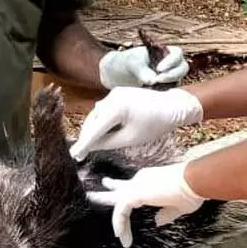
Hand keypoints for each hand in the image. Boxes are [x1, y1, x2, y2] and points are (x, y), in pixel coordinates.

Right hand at [70, 87, 203, 159]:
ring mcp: (114, 93)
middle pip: (93, 120)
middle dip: (87, 137)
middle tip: (80, 154)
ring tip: (89, 146)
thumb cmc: (155, 123)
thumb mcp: (130, 138)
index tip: (74, 155)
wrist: (173, 105)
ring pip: (97, 115)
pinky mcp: (118, 93)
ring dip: (93, 129)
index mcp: (116, 107)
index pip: (95, 129)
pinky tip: (100, 133)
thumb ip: (108, 142)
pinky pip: (105, 109)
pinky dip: (102, 121)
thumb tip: (91, 146)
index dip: (83, 143)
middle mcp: (112, 96)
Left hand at [86, 162, 205, 247]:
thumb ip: (167, 214)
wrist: (194, 181)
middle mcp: (141, 180)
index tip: (130, 211)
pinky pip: (120, 210)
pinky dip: (119, 223)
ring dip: (109, 211)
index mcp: (151, 182)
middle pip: (119, 188)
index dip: (127, 200)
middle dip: (107, 192)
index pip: (133, 189)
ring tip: (103, 221)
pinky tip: (121, 235)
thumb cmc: (191, 191)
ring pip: (116, 200)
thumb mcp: (179, 207)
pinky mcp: (135, 193)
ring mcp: (137, 185)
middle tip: (91, 194)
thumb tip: (157, 222)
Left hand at [99, 45, 188, 88]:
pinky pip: (171, 93)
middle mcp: (171, 65)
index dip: (171, 61)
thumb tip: (152, 81)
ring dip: (168, 85)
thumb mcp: (131, 63)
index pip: (177, 53)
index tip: (159, 69)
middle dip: (172, 75)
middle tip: (157, 80)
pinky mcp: (165, 90)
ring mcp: (170, 77)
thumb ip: (142, 70)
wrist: (118, 75)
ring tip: (151, 88)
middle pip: (182, 68)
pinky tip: (152, 95)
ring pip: (178, 81)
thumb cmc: (127, 63)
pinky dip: (164, 94)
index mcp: (165, 52)